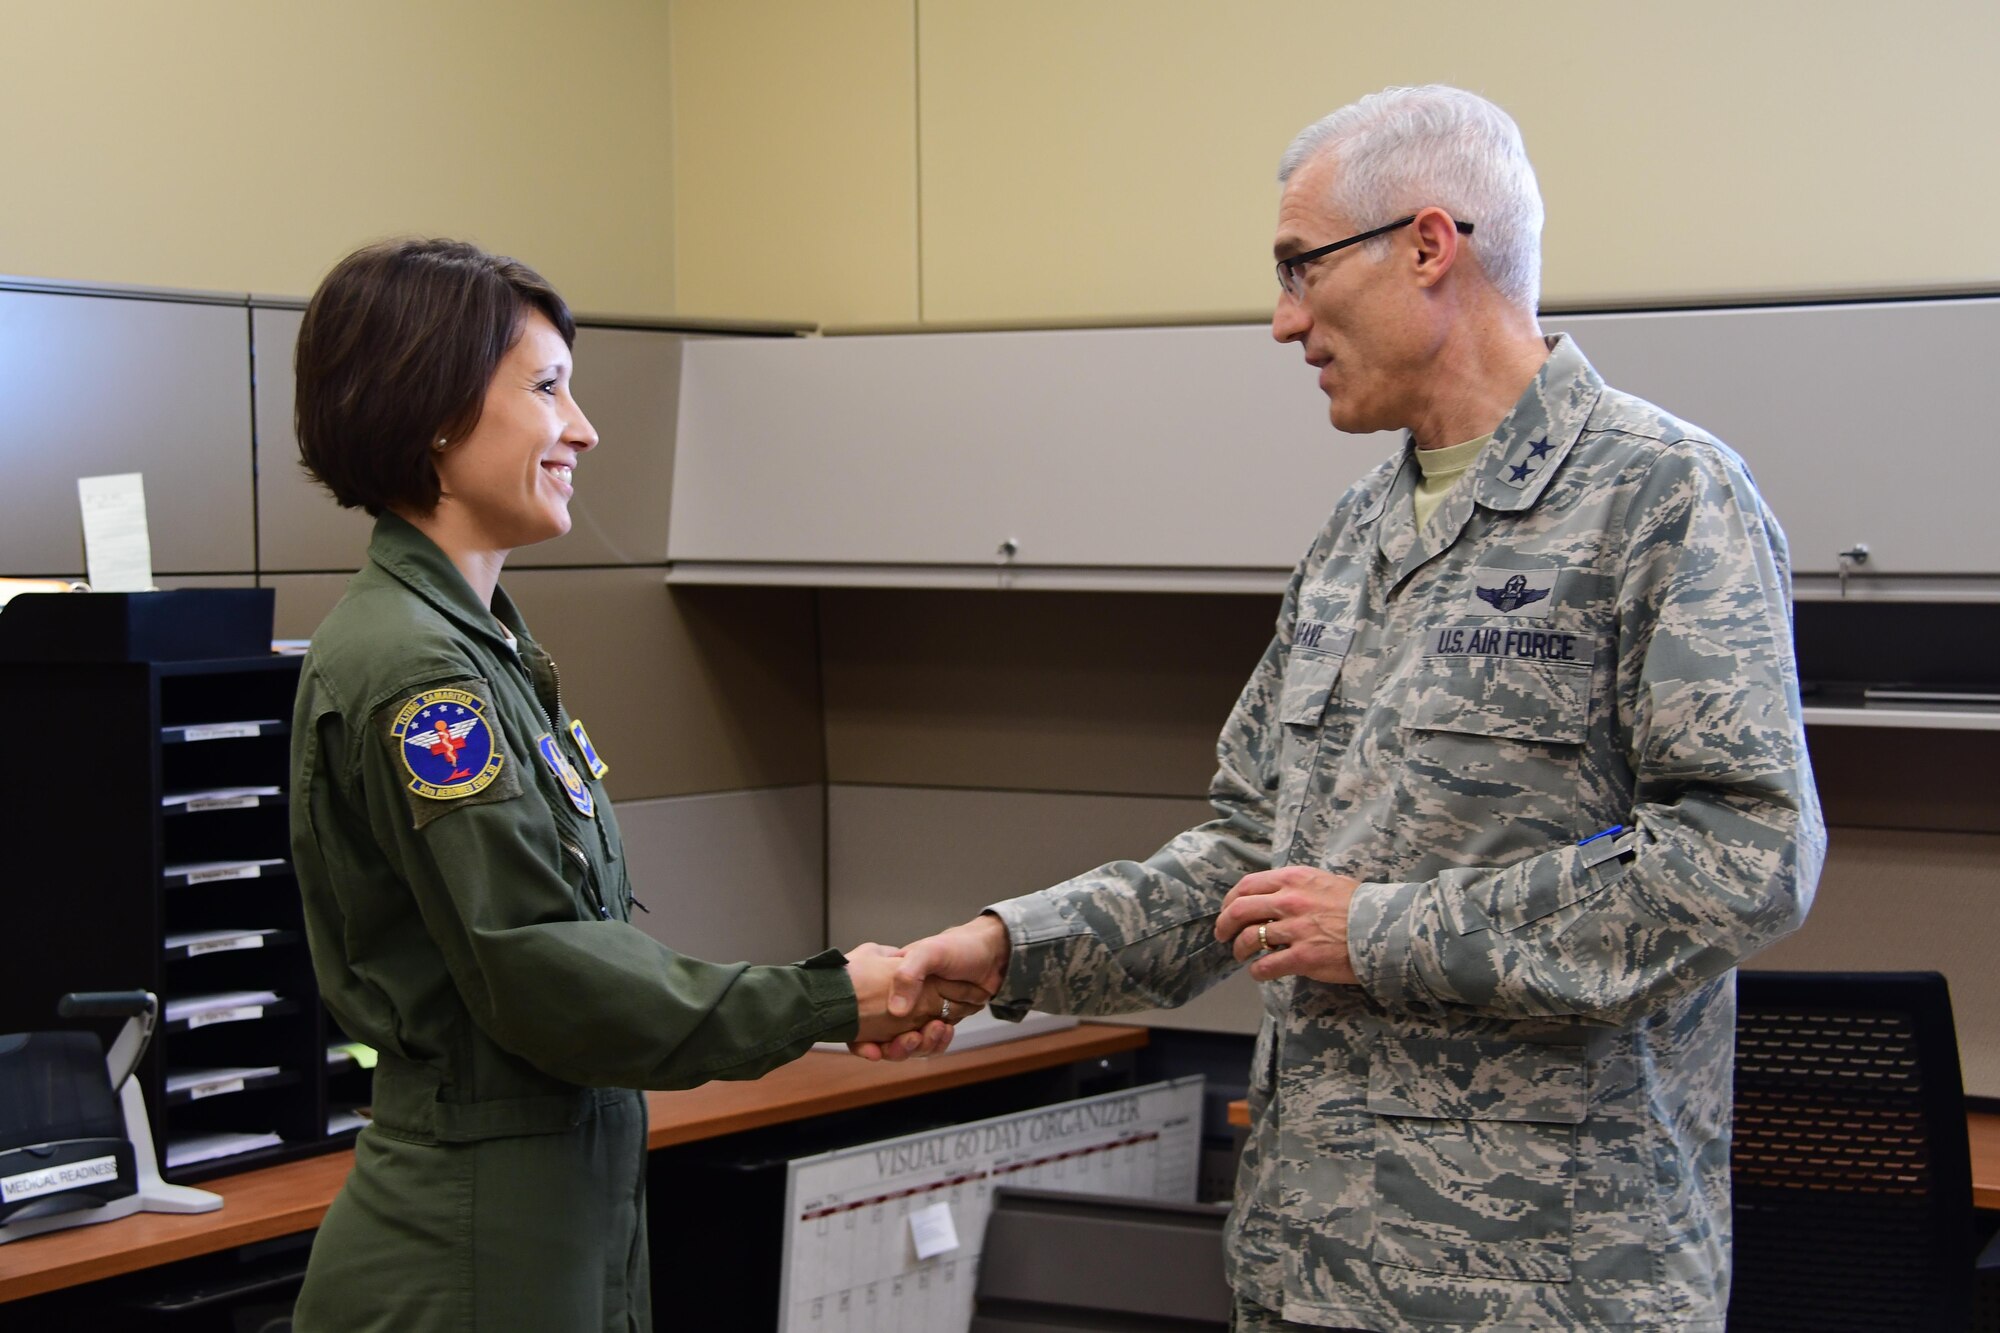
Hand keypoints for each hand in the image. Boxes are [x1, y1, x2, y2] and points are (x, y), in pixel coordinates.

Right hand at [845, 943, 988, 1058]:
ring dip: (921, 1045)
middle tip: (912, 1039)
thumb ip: (908, 975)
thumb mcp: (928, 953)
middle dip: (898, 1047)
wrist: (990, 954)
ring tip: (937, 1030)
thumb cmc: (956, 948)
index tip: (872, 1048)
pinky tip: (946, 1032)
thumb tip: (896, 1011)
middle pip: (886, 1038)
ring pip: (910, 1044)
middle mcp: (902, 1001)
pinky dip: (937, 1043)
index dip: (862, 1039)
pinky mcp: (939, 1023)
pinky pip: (931, 1043)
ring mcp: (920, 1014)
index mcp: (891, 984)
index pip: (866, 1016)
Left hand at [1215, 866, 1360, 984]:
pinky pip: (1266, 966)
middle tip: (1222, 935)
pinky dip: (1257, 972)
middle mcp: (1290, 901)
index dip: (1230, 899)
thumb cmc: (1359, 906)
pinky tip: (1259, 973)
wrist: (1385, 928)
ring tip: (1241, 955)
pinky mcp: (1303, 958)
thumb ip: (1298, 886)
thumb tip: (1274, 894)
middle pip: (1240, 911)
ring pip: (1249, 939)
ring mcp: (1296, 930)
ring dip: (1239, 949)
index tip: (1227, 910)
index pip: (1247, 885)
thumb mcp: (1326, 882)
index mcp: (1294, 879)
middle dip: (1224, 924)